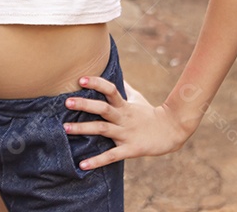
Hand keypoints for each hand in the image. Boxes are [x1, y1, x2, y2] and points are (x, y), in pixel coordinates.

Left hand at [63, 75, 195, 169]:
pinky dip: (97, 161)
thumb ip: (124, 88)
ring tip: (65, 128)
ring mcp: (126, 133)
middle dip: (84, 105)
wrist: (171, 131)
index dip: (96, 83)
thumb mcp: (137, 98)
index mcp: (124, 105)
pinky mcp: (130, 149)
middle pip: (103, 108)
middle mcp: (123, 118)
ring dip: (83, 128)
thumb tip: (115, 72)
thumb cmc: (150, 114)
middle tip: (66, 101)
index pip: (110, 89)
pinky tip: (82, 164)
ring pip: (103, 129)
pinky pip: (111, 156)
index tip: (80, 79)